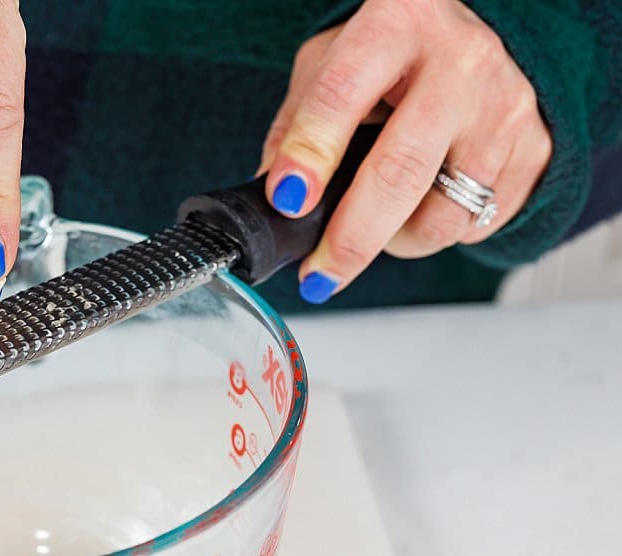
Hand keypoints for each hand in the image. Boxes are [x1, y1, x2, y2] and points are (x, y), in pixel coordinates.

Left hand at [259, 0, 551, 302]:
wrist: (476, 40)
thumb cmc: (392, 56)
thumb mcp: (330, 64)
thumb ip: (296, 126)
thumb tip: (274, 203)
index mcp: (396, 24)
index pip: (343, 94)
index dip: (311, 155)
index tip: (287, 202)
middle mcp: (460, 62)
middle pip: (401, 171)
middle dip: (351, 239)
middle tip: (319, 275)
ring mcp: (504, 107)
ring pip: (444, 214)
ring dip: (396, 243)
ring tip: (374, 228)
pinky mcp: (536, 148)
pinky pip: (478, 224)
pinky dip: (438, 233)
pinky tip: (424, 207)